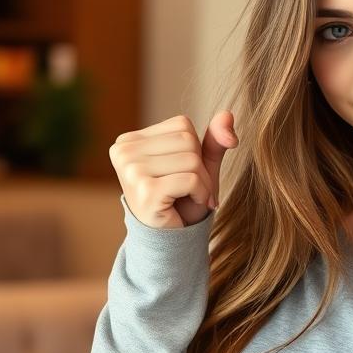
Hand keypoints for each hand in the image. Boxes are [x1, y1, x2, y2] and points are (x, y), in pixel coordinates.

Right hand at [109, 111, 237, 228]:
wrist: (171, 238)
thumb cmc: (182, 199)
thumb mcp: (200, 164)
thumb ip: (213, 138)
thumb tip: (228, 113)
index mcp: (130, 140)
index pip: (182, 125)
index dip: (195, 150)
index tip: (182, 173)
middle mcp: (123, 151)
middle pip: (188, 141)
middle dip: (200, 167)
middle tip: (188, 189)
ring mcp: (131, 170)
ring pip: (192, 160)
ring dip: (202, 183)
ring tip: (187, 197)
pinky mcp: (145, 190)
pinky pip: (192, 179)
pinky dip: (201, 193)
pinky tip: (186, 204)